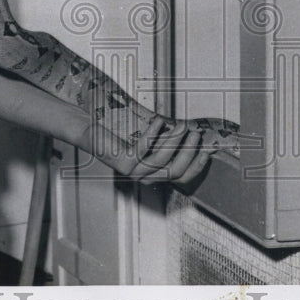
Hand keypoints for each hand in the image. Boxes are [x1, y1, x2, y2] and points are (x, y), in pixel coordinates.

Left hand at [88, 115, 214, 185]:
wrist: (92, 128)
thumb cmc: (122, 132)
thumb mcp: (151, 137)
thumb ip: (168, 139)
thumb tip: (193, 131)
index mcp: (155, 173)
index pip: (181, 178)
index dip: (197, 166)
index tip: (208, 150)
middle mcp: (145, 177)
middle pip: (175, 172)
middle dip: (189, 152)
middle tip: (196, 133)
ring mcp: (133, 172)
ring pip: (161, 161)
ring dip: (175, 141)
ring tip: (182, 124)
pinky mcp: (122, 163)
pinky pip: (143, 149)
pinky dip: (154, 133)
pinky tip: (159, 120)